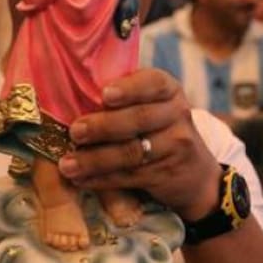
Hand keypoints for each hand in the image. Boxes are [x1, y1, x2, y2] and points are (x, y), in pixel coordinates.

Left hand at [59, 69, 221, 221]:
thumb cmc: (159, 130)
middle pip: (138, 119)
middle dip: (103, 126)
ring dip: (94, 159)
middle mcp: (177, 115)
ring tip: (67, 164)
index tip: (104, 94)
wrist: (195, 174)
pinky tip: (81, 180)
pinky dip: (101, 179)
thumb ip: (126, 97)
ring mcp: (176, 146)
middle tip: (74, 132)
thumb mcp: (154, 106)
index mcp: (169, 91)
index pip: (154, 83)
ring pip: (131, 153)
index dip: (129, 88)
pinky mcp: (167, 174)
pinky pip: (130, 177)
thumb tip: (71, 92)